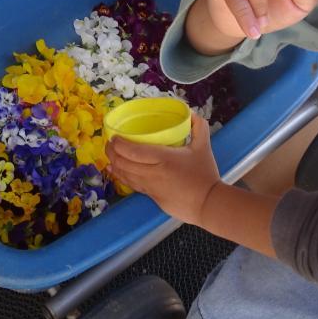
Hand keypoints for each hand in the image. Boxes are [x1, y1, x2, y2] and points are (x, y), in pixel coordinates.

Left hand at [106, 113, 221, 225]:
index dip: (120, 145)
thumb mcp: (203, 147)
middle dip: (112, 153)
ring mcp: (151, 187)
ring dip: (115, 165)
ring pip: (126, 176)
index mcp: (164, 158)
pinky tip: (116, 172)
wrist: (209, 204)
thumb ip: (198, 127)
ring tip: (110, 156)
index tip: (114, 137)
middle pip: (125, 163)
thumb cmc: (205, 174)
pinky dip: (122, 177)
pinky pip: (132, 185)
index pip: (134, 152)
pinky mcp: (152, 197)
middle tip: (109, 144)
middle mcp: (153, 173)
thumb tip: (190, 114)